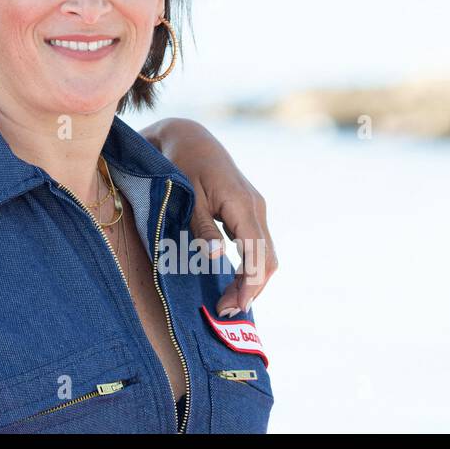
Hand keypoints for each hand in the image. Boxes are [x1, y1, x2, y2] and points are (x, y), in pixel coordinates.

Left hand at [139, 117, 276, 317]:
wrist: (189, 137)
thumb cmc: (182, 165)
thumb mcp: (188, 198)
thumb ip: (203, 228)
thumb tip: (217, 258)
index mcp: (242, 205)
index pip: (257, 254)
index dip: (249, 285)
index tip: (234, 307)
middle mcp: (256, 207)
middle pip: (267, 259)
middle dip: (251, 289)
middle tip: (226, 311)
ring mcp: (255, 208)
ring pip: (265, 253)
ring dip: (251, 280)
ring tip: (229, 302)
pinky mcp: (249, 209)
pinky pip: (257, 244)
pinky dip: (249, 266)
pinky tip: (234, 281)